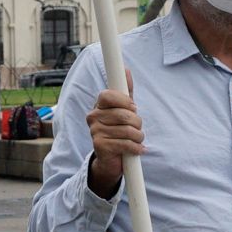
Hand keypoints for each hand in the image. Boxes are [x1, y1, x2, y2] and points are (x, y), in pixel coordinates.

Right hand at [84, 81, 142, 196]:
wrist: (110, 161)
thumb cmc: (119, 132)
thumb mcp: (123, 110)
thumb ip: (126, 92)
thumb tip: (126, 70)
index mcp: (99, 106)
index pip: (108, 95)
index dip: (124, 100)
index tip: (133, 107)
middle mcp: (93, 117)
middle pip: (123, 114)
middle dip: (137, 122)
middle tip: (138, 128)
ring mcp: (95, 131)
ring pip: (127, 130)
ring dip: (138, 137)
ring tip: (137, 140)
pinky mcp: (100, 146)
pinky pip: (125, 143)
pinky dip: (136, 148)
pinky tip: (138, 149)